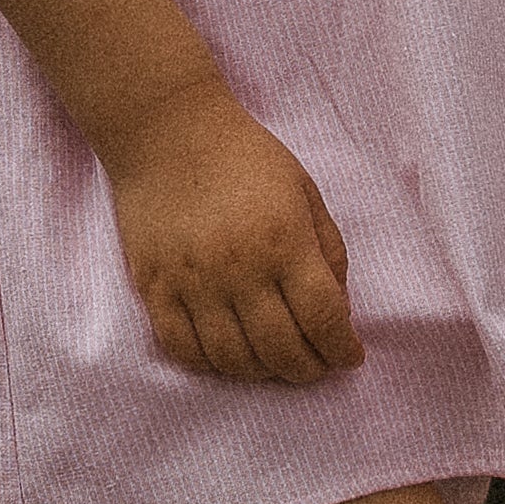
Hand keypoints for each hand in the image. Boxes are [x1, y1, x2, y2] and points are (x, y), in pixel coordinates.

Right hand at [106, 81, 362, 387]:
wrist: (168, 130)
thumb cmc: (245, 156)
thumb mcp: (304, 190)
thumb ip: (328, 249)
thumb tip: (338, 307)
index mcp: (284, 241)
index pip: (323, 319)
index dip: (342, 349)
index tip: (350, 357)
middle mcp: (239, 270)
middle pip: (281, 349)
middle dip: (309, 369)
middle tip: (317, 367)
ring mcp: (192, 282)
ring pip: (233, 360)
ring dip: (263, 373)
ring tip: (276, 364)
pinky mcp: (154, 287)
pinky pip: (182, 349)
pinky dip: (210, 365)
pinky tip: (228, 356)